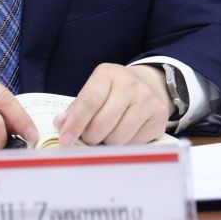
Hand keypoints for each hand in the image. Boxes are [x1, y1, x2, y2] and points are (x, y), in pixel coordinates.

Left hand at [54, 63, 171, 145]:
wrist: (149, 84)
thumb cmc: (115, 91)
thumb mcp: (95, 90)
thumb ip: (77, 107)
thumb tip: (61, 124)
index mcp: (107, 74)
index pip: (88, 102)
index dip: (75, 124)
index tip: (65, 141)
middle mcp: (129, 84)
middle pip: (102, 123)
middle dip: (90, 138)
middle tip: (89, 138)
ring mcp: (146, 99)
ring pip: (118, 137)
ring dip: (107, 143)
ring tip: (107, 134)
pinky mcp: (159, 116)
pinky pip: (135, 143)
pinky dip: (125, 145)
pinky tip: (125, 134)